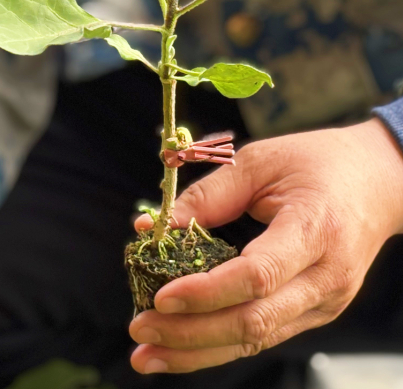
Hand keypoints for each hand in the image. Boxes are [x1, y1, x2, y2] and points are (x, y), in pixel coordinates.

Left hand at [130, 119, 402, 373]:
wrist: (377, 183)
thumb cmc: (317, 163)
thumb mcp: (259, 161)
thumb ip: (206, 196)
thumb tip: (151, 229)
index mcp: (315, 230)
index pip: (257, 276)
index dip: (206, 293)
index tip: (160, 299)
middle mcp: (325, 277)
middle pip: (254, 321)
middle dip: (191, 333)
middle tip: (139, 330)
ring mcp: (323, 302)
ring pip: (256, 339)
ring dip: (196, 353)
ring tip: (146, 356)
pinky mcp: (314, 311)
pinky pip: (262, 335)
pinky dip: (217, 344)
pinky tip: (179, 348)